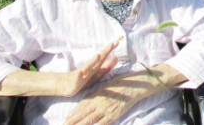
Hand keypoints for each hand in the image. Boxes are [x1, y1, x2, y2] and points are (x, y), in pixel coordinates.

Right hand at [61, 40, 118, 97]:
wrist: (64, 86)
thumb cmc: (82, 78)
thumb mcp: (94, 74)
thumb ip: (105, 68)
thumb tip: (116, 58)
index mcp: (93, 67)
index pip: (103, 58)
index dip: (109, 50)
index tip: (117, 41)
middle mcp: (88, 69)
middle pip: (98, 60)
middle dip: (105, 52)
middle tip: (114, 43)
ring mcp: (81, 75)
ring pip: (87, 68)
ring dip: (93, 62)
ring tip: (99, 55)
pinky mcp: (74, 83)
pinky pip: (77, 79)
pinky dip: (79, 76)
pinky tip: (81, 72)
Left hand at [63, 63, 184, 124]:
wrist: (136, 85)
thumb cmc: (122, 82)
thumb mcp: (107, 84)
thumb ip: (97, 92)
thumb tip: (88, 99)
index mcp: (98, 94)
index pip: (82, 105)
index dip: (74, 113)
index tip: (66, 118)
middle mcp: (100, 102)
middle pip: (83, 114)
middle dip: (73, 121)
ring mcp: (107, 109)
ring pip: (90, 120)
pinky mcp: (114, 115)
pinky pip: (102, 123)